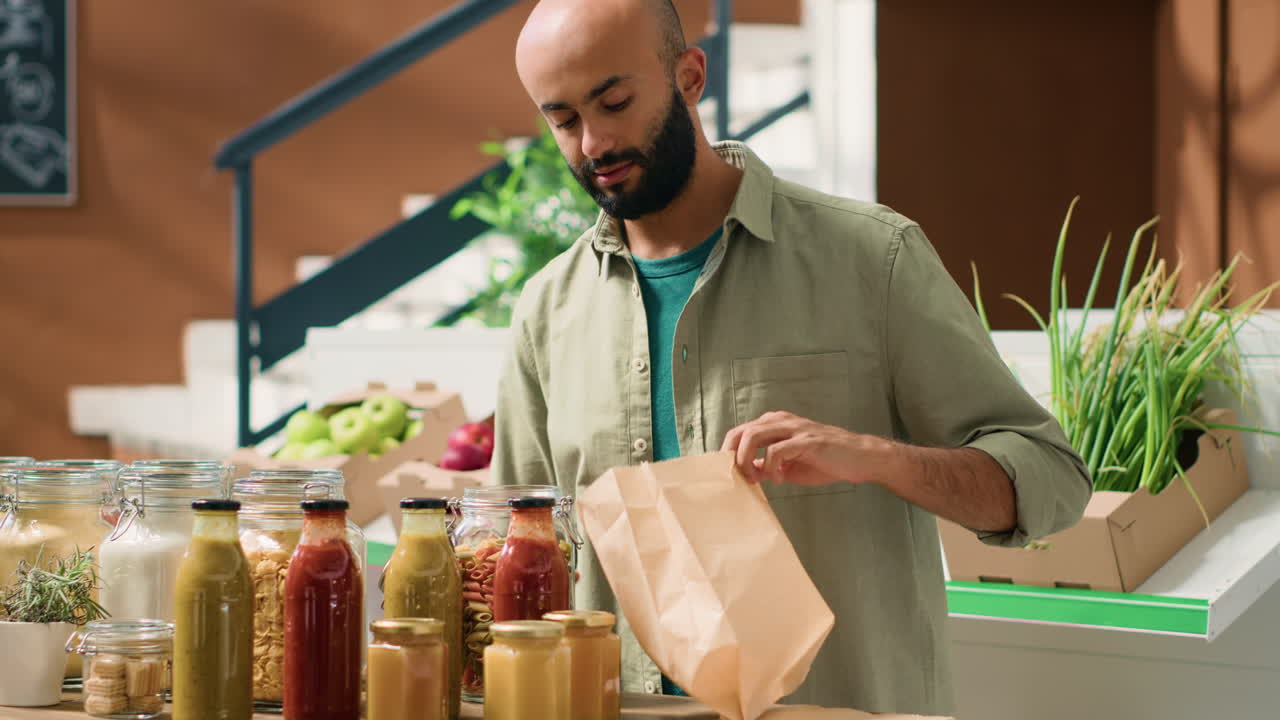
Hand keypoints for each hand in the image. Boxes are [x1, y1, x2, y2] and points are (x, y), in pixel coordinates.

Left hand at [719, 411, 896, 485]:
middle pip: (742, 431)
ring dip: (747, 458)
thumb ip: (768, 466)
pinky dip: (771, 466)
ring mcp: (795, 429)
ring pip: (755, 435)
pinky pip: (777, 449)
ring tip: (753, 476)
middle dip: (732, 455)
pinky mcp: (807, 440)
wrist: (860, 459)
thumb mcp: (790, 466)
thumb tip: (748, 473)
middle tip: (736, 475)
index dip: (729, 451)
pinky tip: (778, 479)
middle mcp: (782, 421)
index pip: (741, 432)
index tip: (727, 472)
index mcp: (776, 425)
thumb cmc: (826, 461)